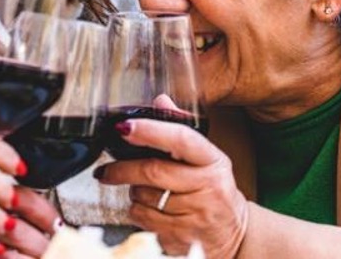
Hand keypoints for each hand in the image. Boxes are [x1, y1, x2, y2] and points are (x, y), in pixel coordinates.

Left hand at [94, 117, 247, 258]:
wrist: (234, 234)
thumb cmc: (214, 191)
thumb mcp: (206, 159)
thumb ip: (180, 130)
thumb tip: (160, 101)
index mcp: (213, 161)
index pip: (181, 139)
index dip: (150, 131)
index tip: (125, 127)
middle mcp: (209, 188)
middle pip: (153, 171)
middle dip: (121, 170)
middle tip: (106, 170)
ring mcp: (197, 216)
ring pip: (143, 197)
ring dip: (133, 192)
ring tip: (143, 191)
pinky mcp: (183, 239)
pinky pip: (143, 221)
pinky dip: (138, 213)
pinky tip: (151, 209)